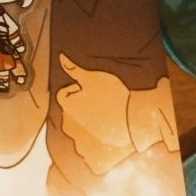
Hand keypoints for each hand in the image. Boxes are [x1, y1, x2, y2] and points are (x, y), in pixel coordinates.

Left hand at [56, 53, 133, 174]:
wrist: (134, 118)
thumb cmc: (112, 95)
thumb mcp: (92, 77)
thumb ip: (74, 69)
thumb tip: (61, 58)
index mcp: (69, 105)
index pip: (62, 94)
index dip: (74, 87)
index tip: (88, 87)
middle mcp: (75, 121)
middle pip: (72, 106)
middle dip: (82, 99)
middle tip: (99, 94)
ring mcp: (87, 131)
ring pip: (84, 117)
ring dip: (92, 109)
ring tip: (107, 103)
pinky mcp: (101, 138)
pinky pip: (96, 128)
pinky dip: (102, 121)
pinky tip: (113, 115)